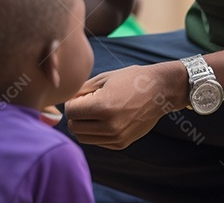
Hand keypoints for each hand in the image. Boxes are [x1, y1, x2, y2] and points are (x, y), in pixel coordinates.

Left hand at [64, 63, 184, 149]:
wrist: (159, 91)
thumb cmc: (130, 80)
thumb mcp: (102, 79)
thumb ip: (80, 91)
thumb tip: (64, 101)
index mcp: (103, 107)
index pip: (70, 112)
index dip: (71, 102)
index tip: (79, 96)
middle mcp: (110, 126)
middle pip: (74, 127)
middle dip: (75, 115)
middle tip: (84, 104)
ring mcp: (117, 137)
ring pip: (83, 137)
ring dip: (83, 125)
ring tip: (94, 112)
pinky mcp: (122, 144)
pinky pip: (97, 142)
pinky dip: (95, 132)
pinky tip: (104, 119)